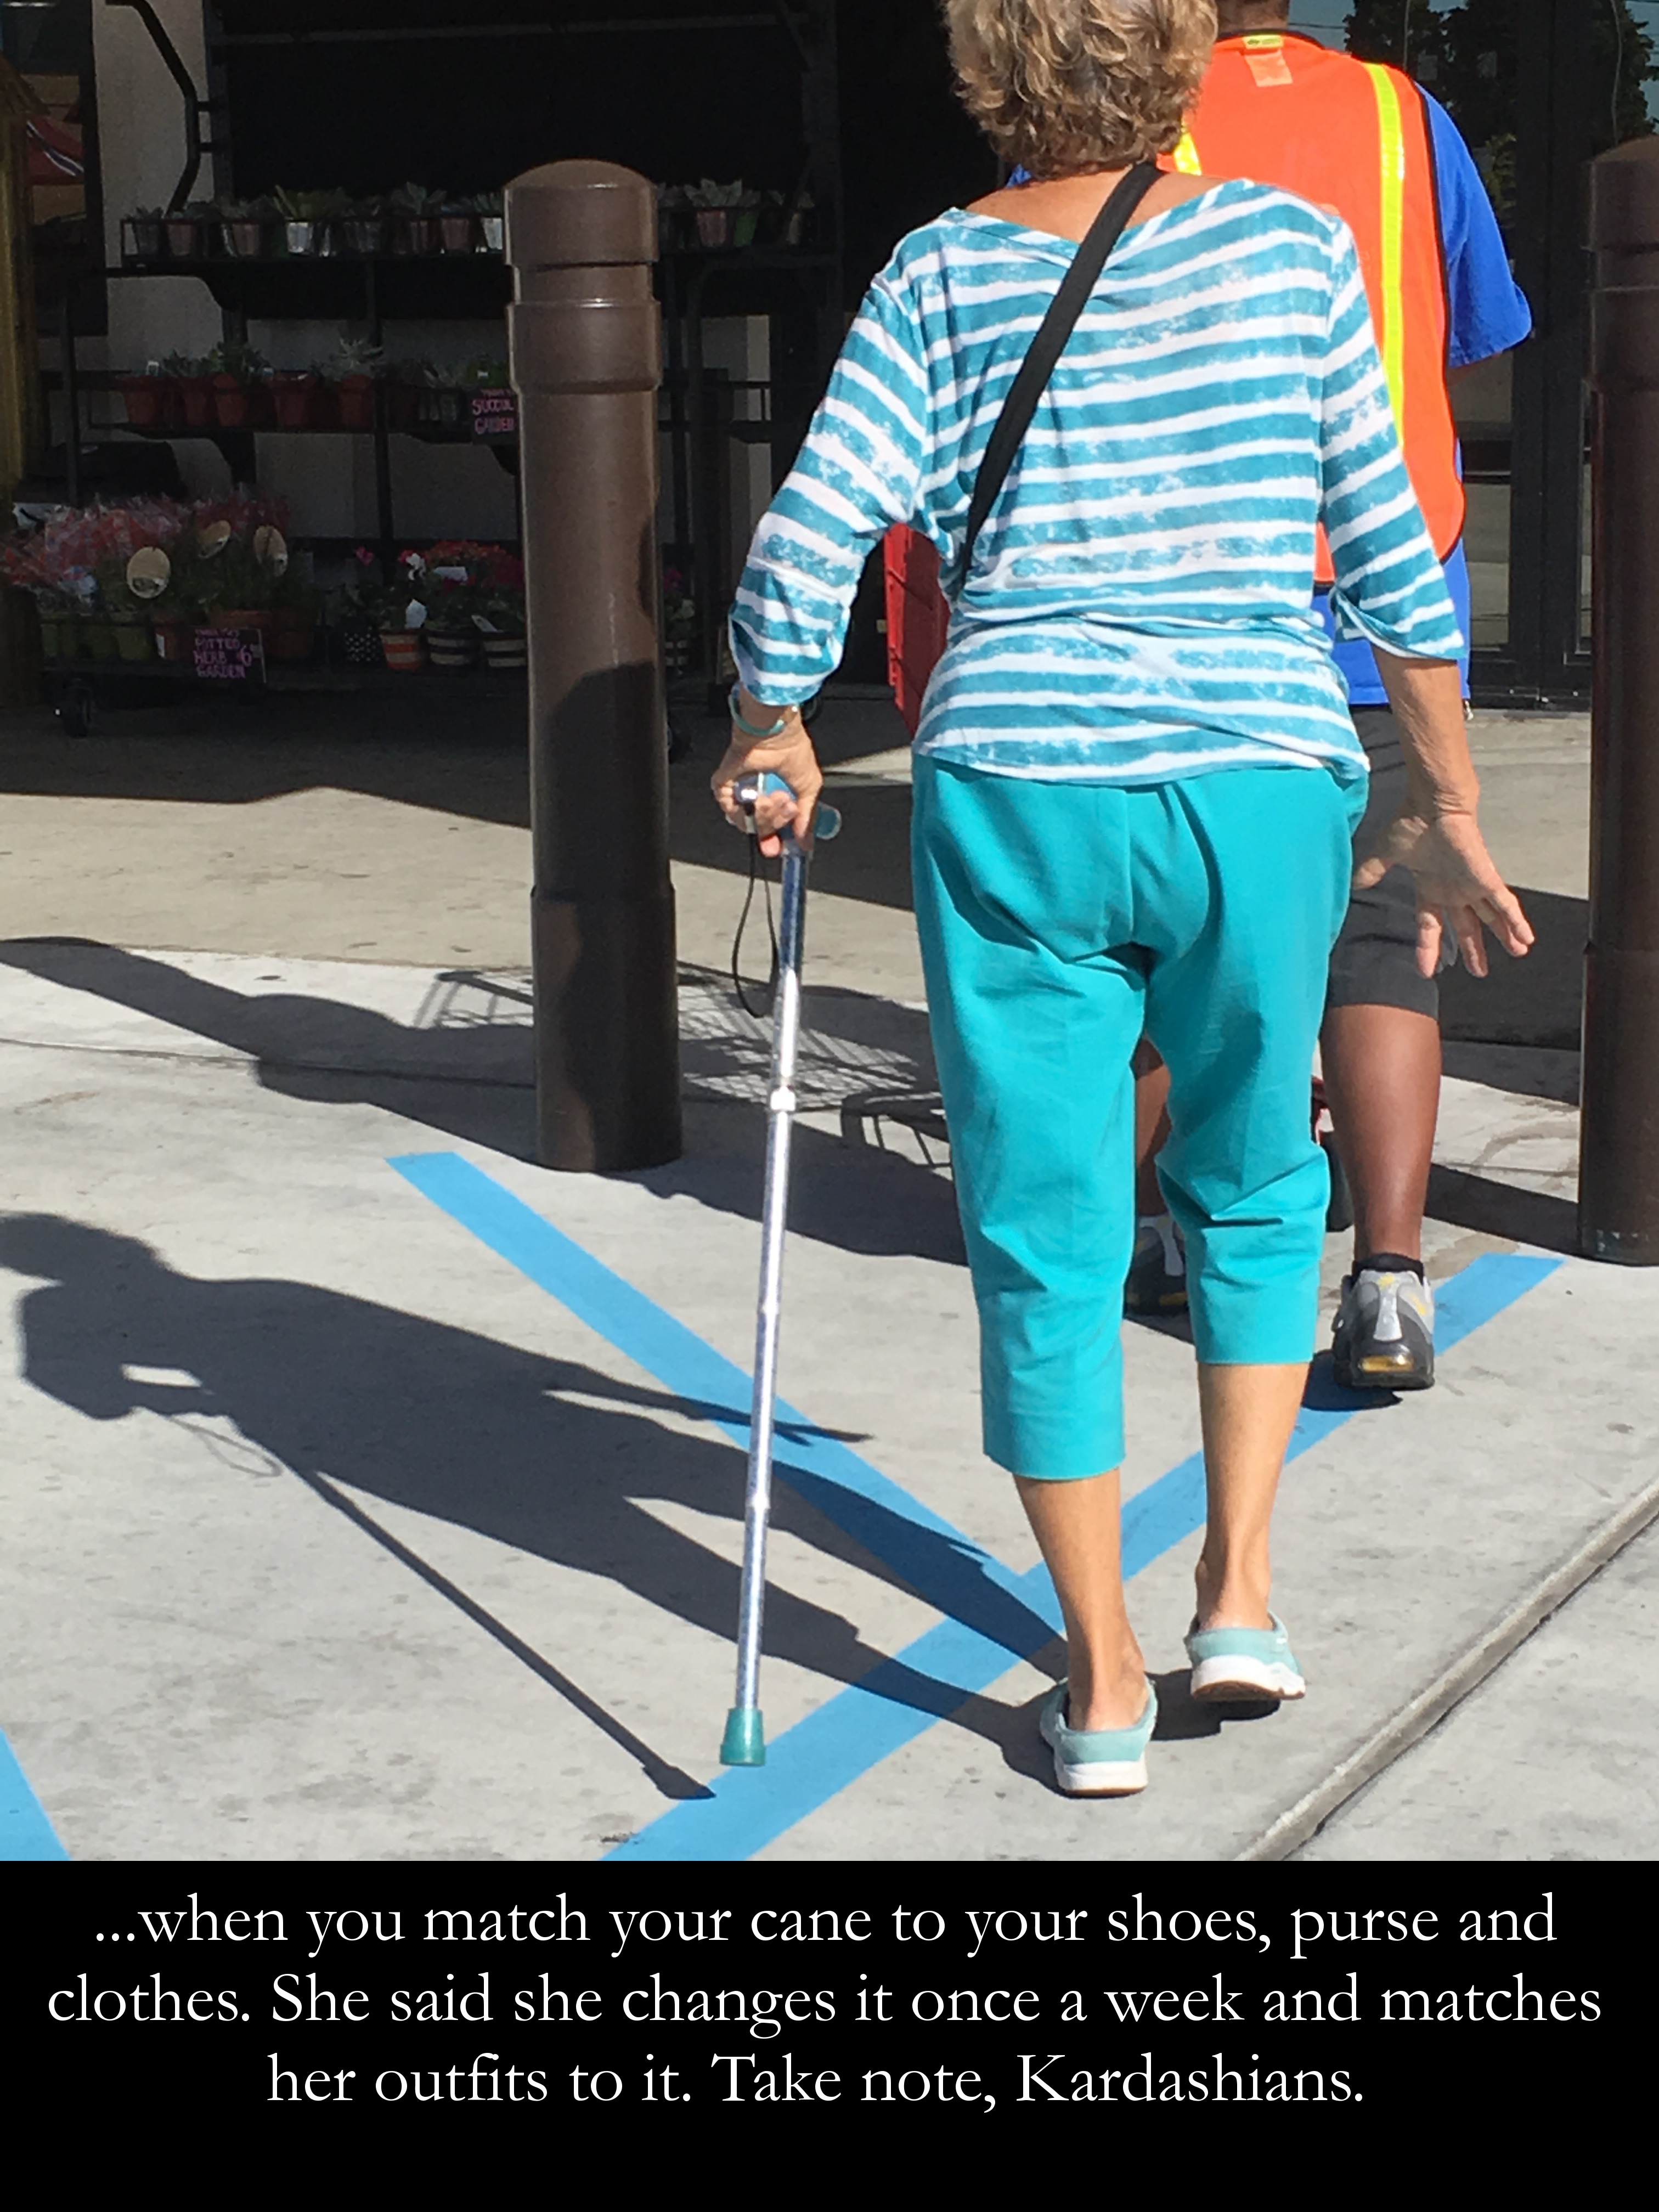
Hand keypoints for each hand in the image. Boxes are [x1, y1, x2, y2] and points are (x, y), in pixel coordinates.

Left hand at [711, 697, 823, 856]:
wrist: (776, 733)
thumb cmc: (792, 750)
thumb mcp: (809, 789)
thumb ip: (807, 819)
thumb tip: (805, 843)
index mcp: (773, 796)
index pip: (770, 829)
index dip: (777, 841)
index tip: (785, 847)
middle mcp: (755, 797)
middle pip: (762, 830)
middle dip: (779, 820)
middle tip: (789, 805)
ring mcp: (739, 793)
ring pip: (749, 824)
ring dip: (768, 814)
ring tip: (778, 795)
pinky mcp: (724, 787)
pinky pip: (734, 812)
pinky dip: (751, 808)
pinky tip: (762, 795)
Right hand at [1354, 808, 1534, 978]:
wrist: (1432, 803)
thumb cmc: (1411, 824)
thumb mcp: (1384, 854)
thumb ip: (1372, 871)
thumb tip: (1354, 886)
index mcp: (1431, 888)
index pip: (1430, 925)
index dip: (1428, 947)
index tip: (1426, 971)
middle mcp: (1454, 890)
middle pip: (1467, 926)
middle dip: (1474, 948)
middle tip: (1480, 970)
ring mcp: (1472, 885)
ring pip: (1492, 917)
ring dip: (1504, 936)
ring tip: (1519, 952)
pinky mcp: (1485, 878)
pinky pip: (1504, 904)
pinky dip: (1515, 921)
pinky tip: (1525, 938)